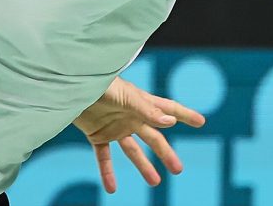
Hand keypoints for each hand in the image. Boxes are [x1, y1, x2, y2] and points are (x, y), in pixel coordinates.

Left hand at [73, 76, 205, 192]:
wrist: (71, 85)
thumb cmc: (100, 83)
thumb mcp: (126, 96)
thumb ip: (147, 110)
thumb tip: (171, 122)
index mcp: (141, 103)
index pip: (168, 109)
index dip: (185, 115)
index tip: (201, 121)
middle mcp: (131, 116)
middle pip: (154, 138)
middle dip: (166, 153)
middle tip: (178, 169)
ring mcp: (115, 127)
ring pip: (133, 151)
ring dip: (144, 166)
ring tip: (155, 182)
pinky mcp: (98, 135)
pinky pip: (105, 157)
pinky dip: (108, 173)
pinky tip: (112, 188)